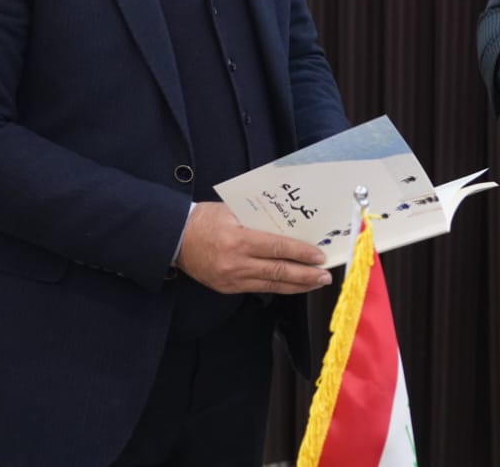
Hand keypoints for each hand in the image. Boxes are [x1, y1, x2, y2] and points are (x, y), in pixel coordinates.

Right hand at [175, 201, 332, 293]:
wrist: (175, 239)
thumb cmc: (204, 219)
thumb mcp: (232, 210)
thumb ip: (259, 219)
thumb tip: (290, 226)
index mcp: (238, 239)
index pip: (278, 248)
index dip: (301, 253)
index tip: (319, 256)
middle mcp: (236, 263)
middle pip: (279, 271)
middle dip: (306, 275)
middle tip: (325, 275)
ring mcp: (232, 279)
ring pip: (272, 285)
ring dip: (297, 285)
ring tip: (315, 283)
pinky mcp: (228, 288)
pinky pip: (259, 288)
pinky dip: (279, 287)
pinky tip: (292, 285)